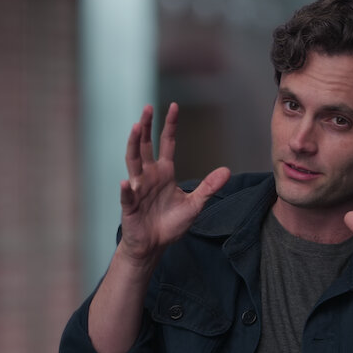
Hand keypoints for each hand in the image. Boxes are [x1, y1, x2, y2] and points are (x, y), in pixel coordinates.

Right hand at [118, 103, 230, 264]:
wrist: (154, 245)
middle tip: (147, 108)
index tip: (174, 106)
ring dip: (133, 145)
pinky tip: (126, 182)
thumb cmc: (170, 224)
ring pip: (132, 162)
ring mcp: (137, 188)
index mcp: (164, 173)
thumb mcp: (195, 205)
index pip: (166, 143)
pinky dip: (126, 188)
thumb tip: (226, 170)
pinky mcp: (129, 206)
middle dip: (145, 127)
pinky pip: (127, 195)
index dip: (169, 125)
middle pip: (145, 146)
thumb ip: (208, 187)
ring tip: (135, 128)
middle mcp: (149, 176)